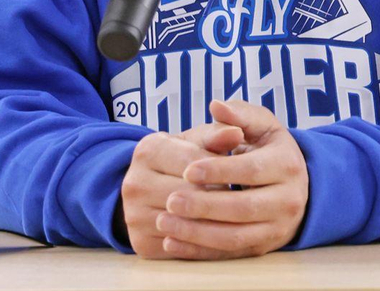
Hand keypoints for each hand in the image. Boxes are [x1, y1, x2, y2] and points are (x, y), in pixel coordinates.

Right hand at [121, 120, 245, 258]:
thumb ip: (217, 135)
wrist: (152, 189)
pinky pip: (182, 248)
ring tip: (234, 213)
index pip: (195, 162)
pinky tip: (221, 232)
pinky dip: (205, 243)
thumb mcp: (197, 141)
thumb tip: (236, 132)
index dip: (224, 169)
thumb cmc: (182, 158)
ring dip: (215, 221)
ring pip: (187, 223)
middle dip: (221, 196)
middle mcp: (133, 183)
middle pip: (191, 194)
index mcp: (147, 150)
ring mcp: (134, 216)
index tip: (246, 172)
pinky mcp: (141, 243)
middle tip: (245, 198)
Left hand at [155, 98, 310, 259]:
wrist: (296, 186)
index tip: (187, 169)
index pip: (251, 170)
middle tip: (170, 199)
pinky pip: (228, 254)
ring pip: (234, 236)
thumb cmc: (271, 150)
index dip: (219, 170)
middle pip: (242, 208)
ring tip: (165, 222)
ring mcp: (276, 228)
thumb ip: (239, 114)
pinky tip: (172, 243)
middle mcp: (287, 200)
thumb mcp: (263, 126)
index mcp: (286, 165)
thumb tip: (216, 106)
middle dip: (204, 206)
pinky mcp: (262, 248)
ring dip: (196, 233)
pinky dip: (199, 251)